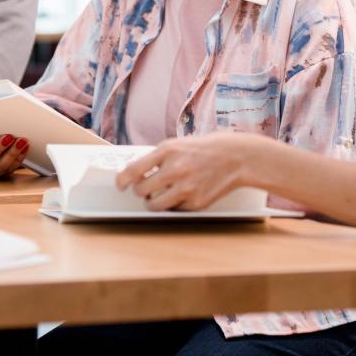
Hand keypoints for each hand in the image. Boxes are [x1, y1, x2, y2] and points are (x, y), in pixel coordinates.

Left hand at [115, 133, 268, 210]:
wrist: (235, 157)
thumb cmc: (202, 150)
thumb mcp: (176, 145)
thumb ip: (155, 158)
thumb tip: (133, 176)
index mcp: (167, 151)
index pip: (133, 170)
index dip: (122, 181)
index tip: (120, 185)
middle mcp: (175, 169)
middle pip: (141, 190)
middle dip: (140, 192)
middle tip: (145, 189)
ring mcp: (186, 188)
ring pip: (154, 205)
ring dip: (152, 202)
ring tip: (158, 196)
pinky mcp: (196, 203)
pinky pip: (174, 210)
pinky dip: (174, 205)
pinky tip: (182, 194)